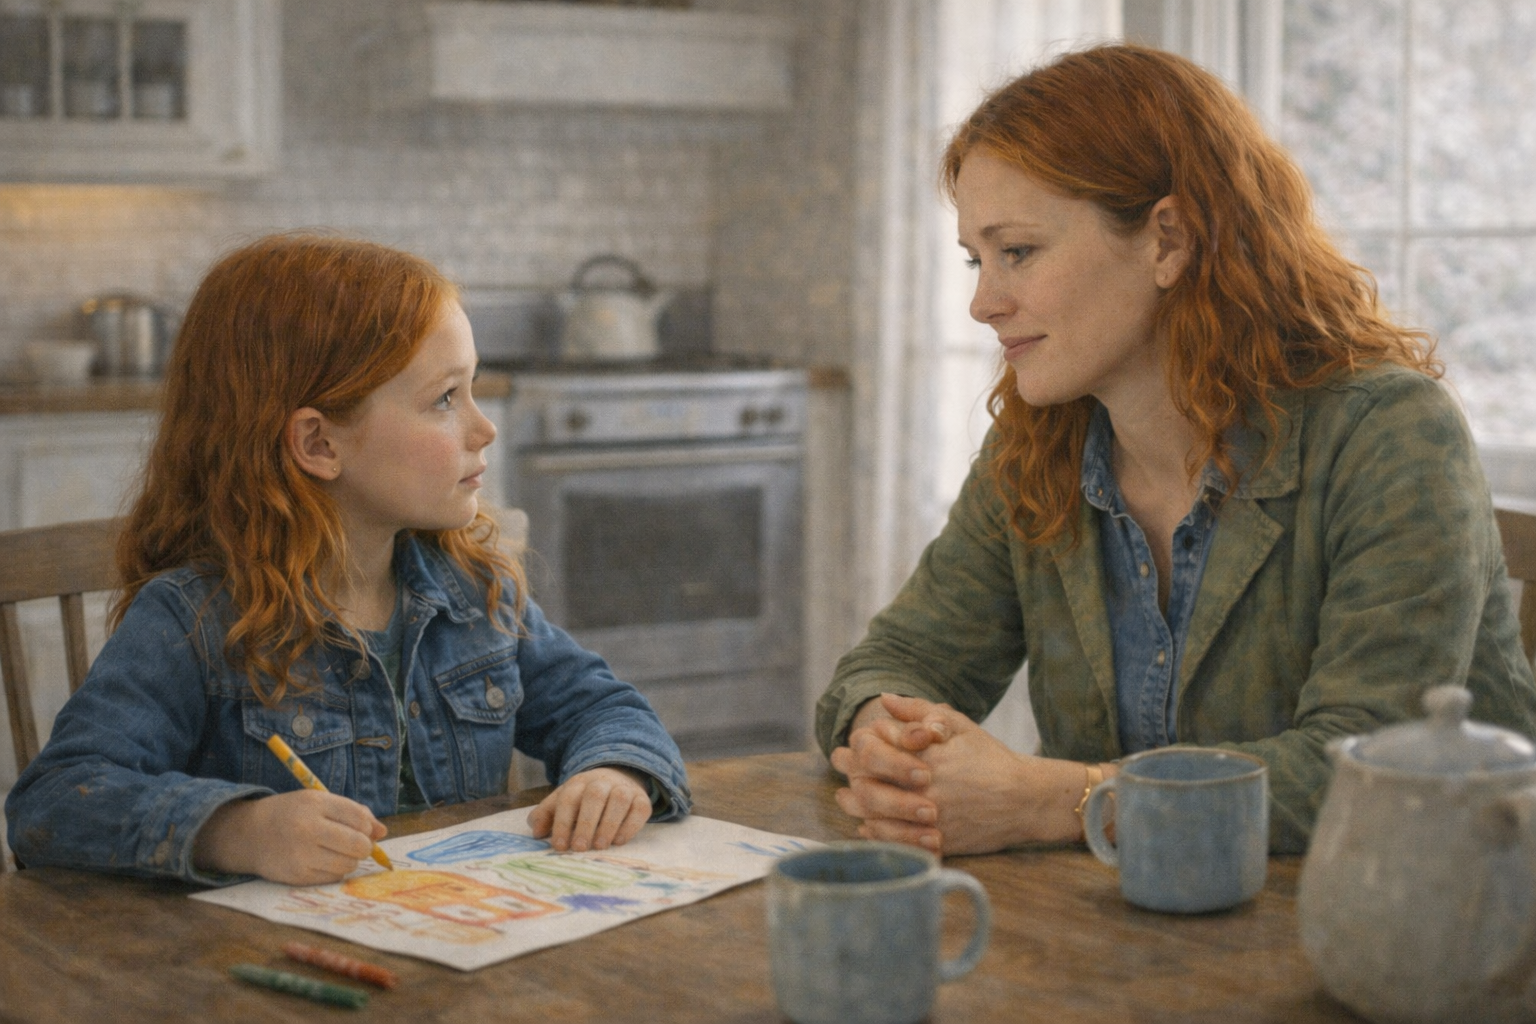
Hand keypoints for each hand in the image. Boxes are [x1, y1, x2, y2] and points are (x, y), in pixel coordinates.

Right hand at [193, 789, 387, 884]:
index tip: (362, 829)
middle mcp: (308, 828)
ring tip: (335, 852)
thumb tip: (382, 832)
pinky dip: (334, 870)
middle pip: (358, 844)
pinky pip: (333, 877)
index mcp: (315, 803)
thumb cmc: (292, 815)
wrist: (249, 834)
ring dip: (350, 860)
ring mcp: (301, 854)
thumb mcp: (320, 803)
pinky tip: (321, 861)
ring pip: (349, 864)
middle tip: (355, 845)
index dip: (367, 827)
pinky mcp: (297, 875)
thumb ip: (353, 813)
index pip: (359, 818)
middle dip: (363, 847)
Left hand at [528, 766, 651, 851]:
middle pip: (594, 796)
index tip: (560, 846)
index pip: (568, 799)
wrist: (617, 780)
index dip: (563, 822)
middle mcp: (602, 782)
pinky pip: (639, 809)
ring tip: (600, 846)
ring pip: (619, 800)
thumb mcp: (562, 803)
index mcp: (578, 783)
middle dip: (586, 823)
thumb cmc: (583, 800)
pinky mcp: (642, 799)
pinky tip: (619, 841)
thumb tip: (536, 832)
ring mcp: (624, 789)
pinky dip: (630, 825)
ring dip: (609, 824)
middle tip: (580, 848)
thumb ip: (546, 815)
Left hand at [832, 693, 1086, 854]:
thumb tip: (886, 699)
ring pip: (873, 816)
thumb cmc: (989, 758)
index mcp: (924, 756)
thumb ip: (920, 710)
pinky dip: (875, 834)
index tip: (856, 742)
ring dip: (854, 805)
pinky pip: (893, 842)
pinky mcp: (935, 842)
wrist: (1023, 800)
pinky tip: (866, 825)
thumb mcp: (959, 725)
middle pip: (866, 782)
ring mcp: (927, 819)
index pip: (874, 747)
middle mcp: (922, 789)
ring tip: (845, 796)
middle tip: (842, 767)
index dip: (861, 744)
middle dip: (850, 773)